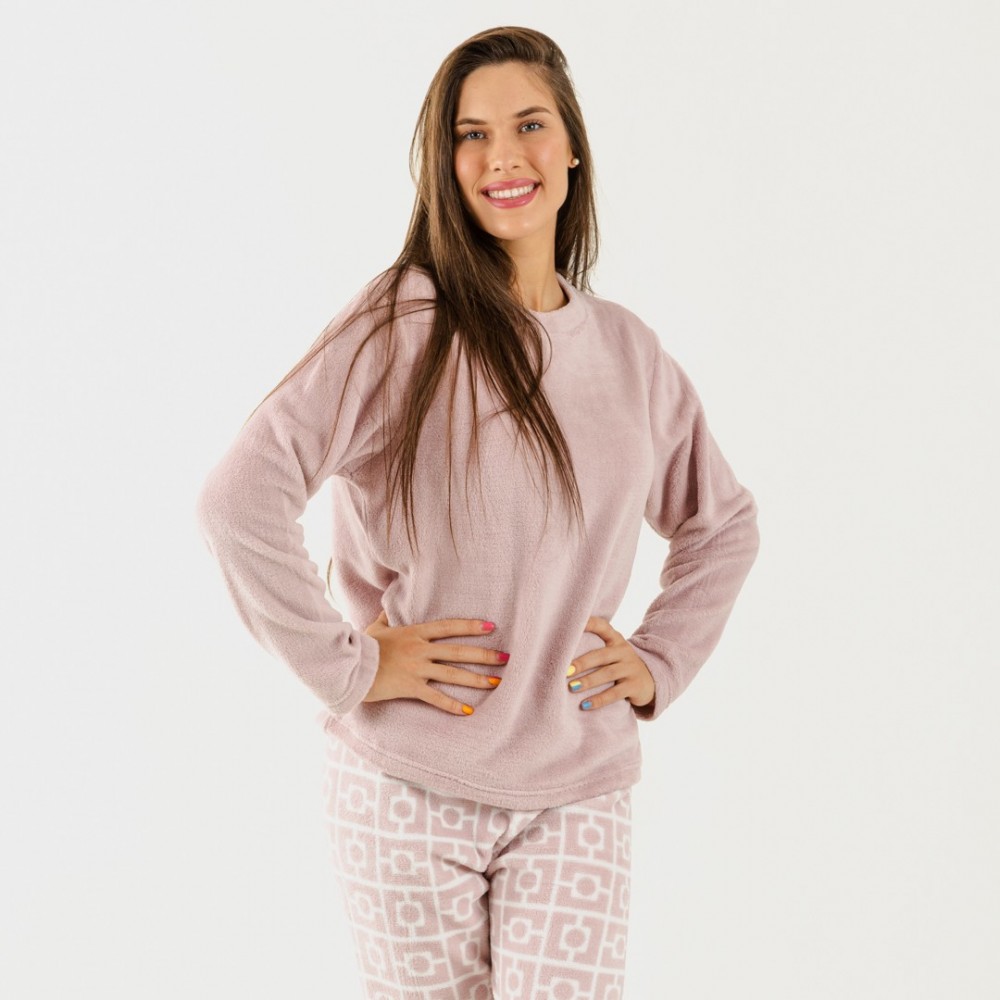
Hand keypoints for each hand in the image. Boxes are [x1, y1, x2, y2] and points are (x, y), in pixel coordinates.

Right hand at [362, 610, 507, 715]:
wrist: (349, 666)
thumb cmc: (362, 646)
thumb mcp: (376, 628)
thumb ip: (386, 618)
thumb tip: (386, 607)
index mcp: (415, 633)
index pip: (449, 627)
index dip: (471, 626)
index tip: (491, 626)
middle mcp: (420, 650)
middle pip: (458, 651)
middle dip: (484, 654)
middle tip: (506, 658)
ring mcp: (417, 669)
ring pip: (452, 673)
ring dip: (476, 678)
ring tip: (496, 682)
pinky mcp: (410, 687)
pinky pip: (435, 697)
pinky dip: (452, 705)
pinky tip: (469, 710)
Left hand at [567, 616, 654, 710]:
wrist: (651, 681)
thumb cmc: (620, 665)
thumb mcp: (613, 653)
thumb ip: (594, 649)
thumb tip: (560, 654)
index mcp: (616, 640)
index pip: (603, 627)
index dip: (589, 624)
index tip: (574, 624)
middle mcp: (624, 651)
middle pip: (601, 655)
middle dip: (582, 663)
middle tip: (566, 670)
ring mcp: (631, 668)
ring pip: (608, 674)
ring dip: (588, 681)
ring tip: (572, 687)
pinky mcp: (635, 686)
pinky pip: (615, 693)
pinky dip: (599, 699)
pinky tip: (585, 705)